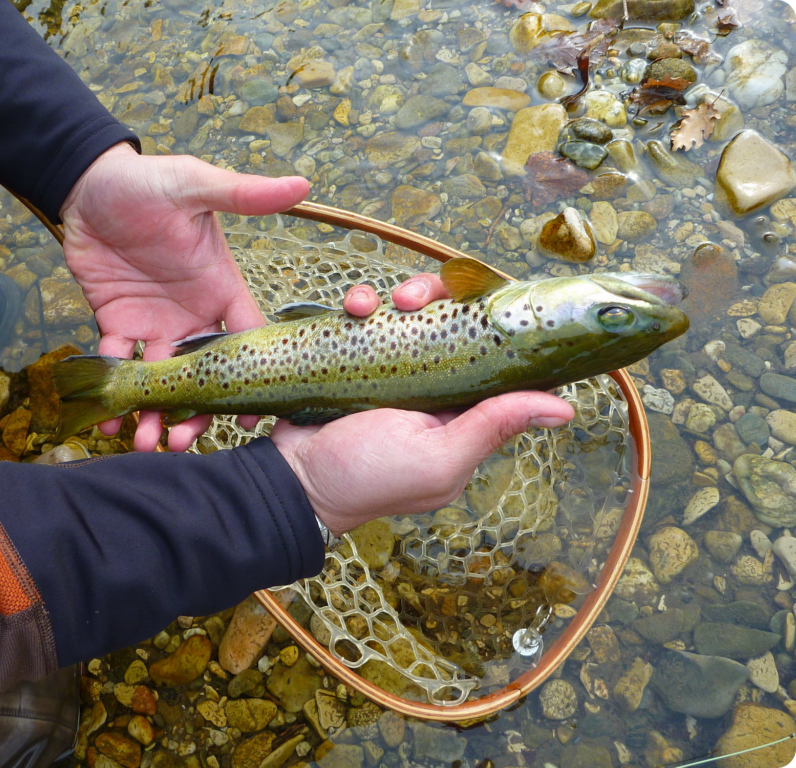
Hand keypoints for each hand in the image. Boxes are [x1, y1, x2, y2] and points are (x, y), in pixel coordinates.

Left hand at [60, 143, 308, 450]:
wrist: (86, 183)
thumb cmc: (147, 182)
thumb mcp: (195, 186)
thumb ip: (243, 194)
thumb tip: (301, 184)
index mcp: (220, 288)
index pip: (247, 340)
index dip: (252, 379)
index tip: (252, 417)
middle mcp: (194, 313)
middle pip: (204, 374)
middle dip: (196, 410)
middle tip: (182, 441)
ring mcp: (157, 323)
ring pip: (162, 380)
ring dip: (156, 413)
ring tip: (145, 442)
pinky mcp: (118, 324)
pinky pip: (118, 366)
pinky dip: (113, 393)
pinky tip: (107, 422)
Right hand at [279, 274, 572, 532]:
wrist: (291, 480)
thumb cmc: (367, 479)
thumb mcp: (438, 458)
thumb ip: (494, 426)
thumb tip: (565, 408)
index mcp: (465, 413)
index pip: (496, 354)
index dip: (495, 318)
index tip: (485, 294)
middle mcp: (435, 387)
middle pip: (455, 320)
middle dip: (438, 296)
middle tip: (412, 299)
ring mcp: (395, 370)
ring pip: (412, 311)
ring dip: (396, 295)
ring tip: (369, 305)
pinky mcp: (358, 357)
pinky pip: (371, 317)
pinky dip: (361, 304)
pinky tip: (352, 309)